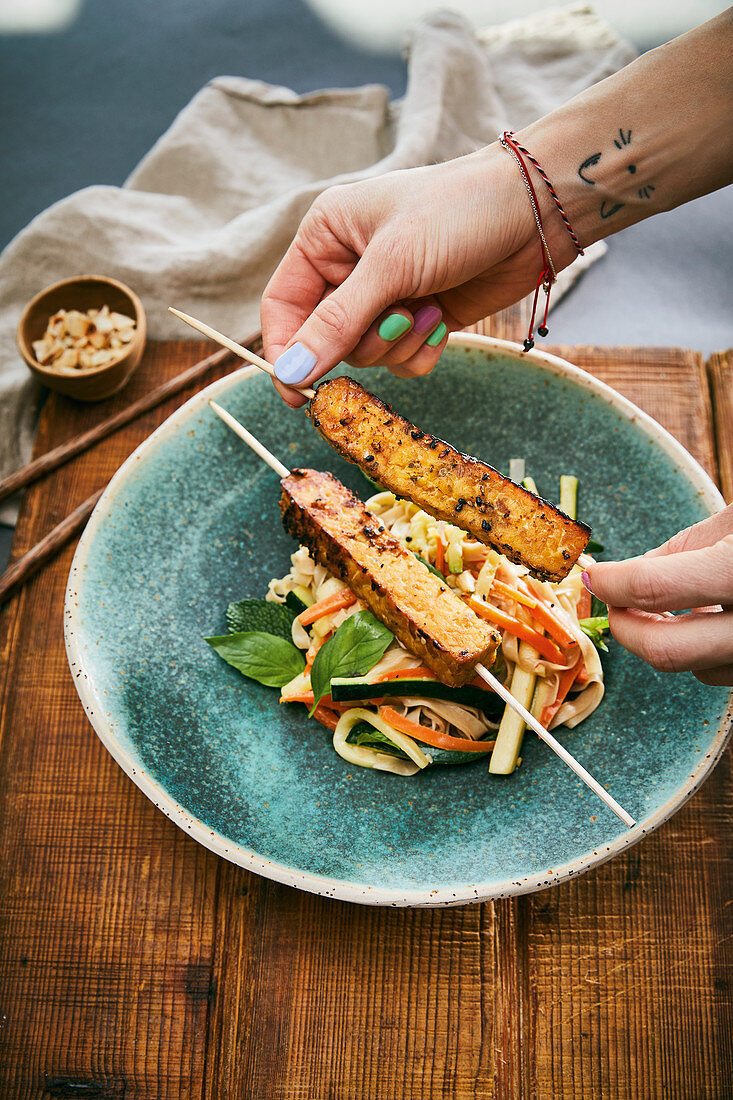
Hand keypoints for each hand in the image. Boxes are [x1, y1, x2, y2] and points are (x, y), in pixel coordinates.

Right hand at [260, 145, 574, 405]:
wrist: (535, 214)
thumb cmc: (459, 213)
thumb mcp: (391, 264)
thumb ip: (338, 322)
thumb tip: (290, 371)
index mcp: (326, 238)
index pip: (283, 307)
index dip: (286, 350)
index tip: (297, 390)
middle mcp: (349, 269)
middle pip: (325, 340)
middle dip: (364, 340)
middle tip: (398, 318)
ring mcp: (386, 297)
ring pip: (365, 356)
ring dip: (398, 345)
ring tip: (429, 309)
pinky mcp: (419, 320)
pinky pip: (400, 363)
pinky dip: (420, 352)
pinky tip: (442, 319)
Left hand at [583, 504, 732, 685]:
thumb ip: (685, 547)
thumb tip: (634, 570)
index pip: (652, 587)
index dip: (611, 583)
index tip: (595, 577)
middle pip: (665, 650)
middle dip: (626, 627)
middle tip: (615, 603)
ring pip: (696, 668)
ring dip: (671, 638)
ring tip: (679, 603)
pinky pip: (723, 668)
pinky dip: (706, 646)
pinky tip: (711, 615)